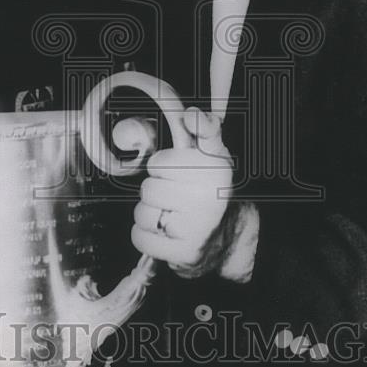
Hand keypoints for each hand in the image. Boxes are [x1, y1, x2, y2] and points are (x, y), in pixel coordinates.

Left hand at [131, 107, 232, 270]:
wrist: (225, 237)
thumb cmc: (208, 190)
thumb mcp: (212, 155)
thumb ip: (203, 130)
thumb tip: (192, 114)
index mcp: (214, 168)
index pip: (160, 162)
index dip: (163, 166)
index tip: (176, 171)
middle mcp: (208, 196)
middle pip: (148, 188)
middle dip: (156, 191)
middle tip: (174, 196)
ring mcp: (197, 227)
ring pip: (142, 213)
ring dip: (150, 215)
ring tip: (169, 215)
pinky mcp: (184, 252)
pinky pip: (140, 238)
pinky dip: (146, 236)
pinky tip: (164, 233)